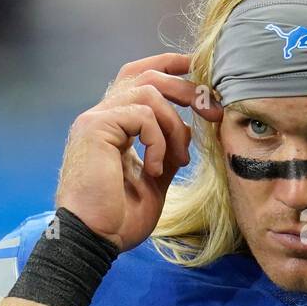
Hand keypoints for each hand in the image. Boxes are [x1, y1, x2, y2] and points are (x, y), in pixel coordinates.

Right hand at [55, 53, 222, 250]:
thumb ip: (168, 149)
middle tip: (212, 111)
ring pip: (149, 92)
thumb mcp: (155, 178)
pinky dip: (158, 140)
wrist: (94, 238)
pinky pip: (142, 115)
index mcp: (113, 124)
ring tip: (178, 160)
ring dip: (174, 125)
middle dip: (186, 89)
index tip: (196, 69)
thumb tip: (188, 128)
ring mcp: (95, 119)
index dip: (167, 66)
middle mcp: (101, 115)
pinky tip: (155, 170)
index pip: (137, 77)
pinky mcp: (95, 127)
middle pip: (147, 77)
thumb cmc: (119, 217)